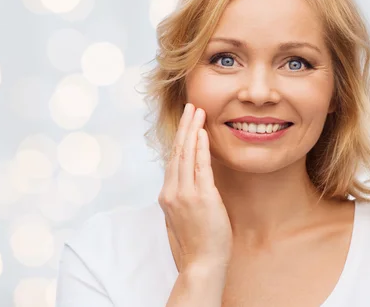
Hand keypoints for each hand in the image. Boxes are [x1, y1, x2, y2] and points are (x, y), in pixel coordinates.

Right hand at [158, 103, 232, 272]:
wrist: (201, 263)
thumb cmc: (195, 243)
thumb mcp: (181, 217)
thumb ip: (181, 197)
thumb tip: (186, 183)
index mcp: (166, 195)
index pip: (172, 160)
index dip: (179, 138)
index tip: (185, 122)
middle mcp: (172, 192)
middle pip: (177, 151)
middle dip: (184, 126)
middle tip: (190, 106)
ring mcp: (185, 194)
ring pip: (186, 154)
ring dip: (192, 130)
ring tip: (197, 112)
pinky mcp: (202, 197)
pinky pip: (200, 166)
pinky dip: (201, 147)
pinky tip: (203, 133)